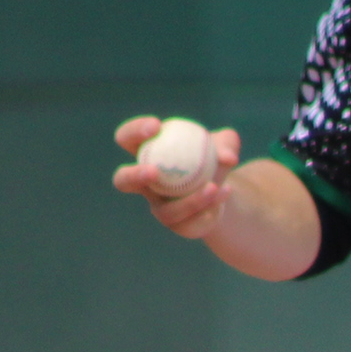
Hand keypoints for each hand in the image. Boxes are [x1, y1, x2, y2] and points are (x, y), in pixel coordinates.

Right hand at [111, 116, 240, 238]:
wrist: (223, 190)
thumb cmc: (213, 158)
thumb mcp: (224, 145)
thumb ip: (227, 143)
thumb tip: (227, 157)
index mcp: (147, 153)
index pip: (127, 138)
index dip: (134, 131)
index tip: (156, 125)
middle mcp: (146, 184)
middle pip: (123, 181)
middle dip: (134, 175)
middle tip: (153, 171)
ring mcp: (160, 208)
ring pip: (166, 212)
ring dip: (189, 201)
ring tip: (212, 186)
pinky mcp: (179, 226)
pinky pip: (190, 224)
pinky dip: (209, 209)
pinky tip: (224, 193)